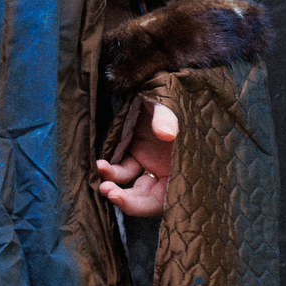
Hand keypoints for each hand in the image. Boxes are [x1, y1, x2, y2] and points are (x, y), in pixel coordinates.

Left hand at [95, 98, 177, 216]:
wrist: (163, 81)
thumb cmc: (175, 98)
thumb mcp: (173, 106)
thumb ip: (168, 118)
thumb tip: (164, 133)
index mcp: (184, 168)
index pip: (165, 200)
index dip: (143, 205)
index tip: (120, 197)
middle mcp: (170, 171)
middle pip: (148, 200)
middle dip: (127, 200)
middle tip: (107, 191)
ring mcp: (153, 163)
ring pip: (134, 187)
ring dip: (116, 187)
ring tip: (101, 180)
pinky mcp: (138, 152)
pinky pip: (124, 169)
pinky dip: (112, 170)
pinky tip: (101, 164)